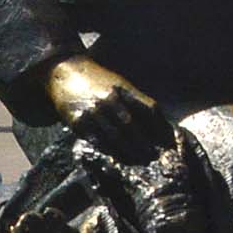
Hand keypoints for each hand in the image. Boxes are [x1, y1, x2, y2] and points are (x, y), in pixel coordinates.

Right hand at [42, 55, 168, 154]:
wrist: (64, 72)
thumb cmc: (98, 80)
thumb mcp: (120, 84)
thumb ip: (137, 101)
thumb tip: (158, 124)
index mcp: (123, 89)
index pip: (149, 109)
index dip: (160, 126)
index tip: (168, 140)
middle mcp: (108, 99)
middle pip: (131, 126)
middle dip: (144, 144)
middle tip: (153, 157)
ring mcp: (92, 111)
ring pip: (115, 136)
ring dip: (128, 151)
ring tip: (139, 160)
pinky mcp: (78, 122)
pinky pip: (97, 141)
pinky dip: (109, 151)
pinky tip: (118, 157)